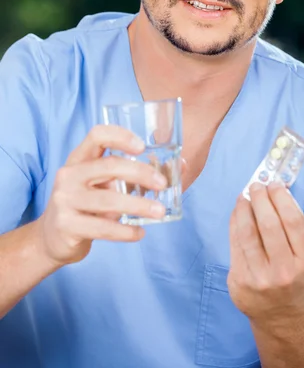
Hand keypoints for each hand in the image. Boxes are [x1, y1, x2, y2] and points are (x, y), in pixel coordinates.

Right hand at [36, 125, 168, 267]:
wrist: (52, 238)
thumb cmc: (87, 205)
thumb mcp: (104, 186)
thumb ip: (135, 177)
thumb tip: (181, 167)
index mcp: (79, 159)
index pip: (97, 135)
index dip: (121, 136)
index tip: (143, 146)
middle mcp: (69, 175)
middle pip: (109, 166)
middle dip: (141, 173)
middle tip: (163, 184)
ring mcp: (65, 200)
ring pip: (108, 200)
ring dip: (139, 205)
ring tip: (159, 212)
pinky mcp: (67, 226)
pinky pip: (102, 227)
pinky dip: (125, 231)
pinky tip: (139, 233)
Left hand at [228, 181, 303, 324]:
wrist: (278, 314)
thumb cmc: (290, 273)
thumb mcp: (301, 254)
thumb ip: (289, 224)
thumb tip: (273, 188)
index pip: (294, 221)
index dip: (282, 198)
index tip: (274, 183)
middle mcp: (284, 271)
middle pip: (270, 225)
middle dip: (261, 199)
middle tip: (256, 185)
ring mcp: (260, 278)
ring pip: (248, 233)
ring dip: (244, 208)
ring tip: (244, 196)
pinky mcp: (240, 281)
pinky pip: (235, 244)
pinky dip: (235, 223)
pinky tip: (237, 213)